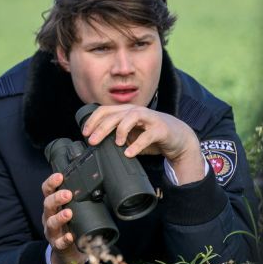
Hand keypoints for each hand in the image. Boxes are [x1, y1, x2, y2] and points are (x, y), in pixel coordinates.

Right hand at [41, 172, 86, 263]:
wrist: (67, 253)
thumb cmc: (72, 227)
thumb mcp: (74, 212)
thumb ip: (81, 202)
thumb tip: (101, 188)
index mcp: (54, 206)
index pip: (48, 191)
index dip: (51, 182)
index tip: (60, 176)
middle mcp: (49, 217)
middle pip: (47, 204)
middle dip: (57, 198)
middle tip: (68, 194)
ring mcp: (52, 232)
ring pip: (51, 223)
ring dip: (59, 217)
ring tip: (69, 213)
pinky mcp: (56, 245)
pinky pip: (59, 243)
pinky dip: (64, 239)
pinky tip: (70, 236)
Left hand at [81, 104, 204, 184]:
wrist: (178, 138)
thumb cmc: (149, 135)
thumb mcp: (129, 135)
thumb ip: (114, 136)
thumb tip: (95, 144)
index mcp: (126, 111)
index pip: (104, 110)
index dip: (92, 120)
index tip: (84, 133)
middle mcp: (136, 111)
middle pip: (114, 115)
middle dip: (100, 128)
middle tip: (92, 141)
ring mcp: (149, 118)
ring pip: (131, 118)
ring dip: (120, 130)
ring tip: (116, 143)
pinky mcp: (161, 129)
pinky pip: (147, 136)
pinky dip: (136, 145)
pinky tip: (128, 153)